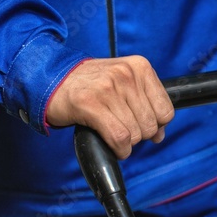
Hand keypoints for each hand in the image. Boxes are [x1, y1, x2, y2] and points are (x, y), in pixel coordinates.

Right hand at [46, 57, 174, 159]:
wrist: (51, 79)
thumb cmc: (89, 84)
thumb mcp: (122, 84)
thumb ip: (144, 104)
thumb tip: (160, 135)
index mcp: (139, 67)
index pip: (166, 109)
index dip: (157, 125)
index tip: (143, 126)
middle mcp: (126, 74)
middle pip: (151, 124)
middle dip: (139, 135)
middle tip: (122, 129)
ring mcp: (108, 88)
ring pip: (135, 133)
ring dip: (126, 143)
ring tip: (113, 134)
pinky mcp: (91, 104)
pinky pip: (119, 138)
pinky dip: (120, 149)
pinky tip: (113, 146)